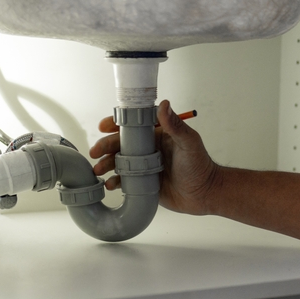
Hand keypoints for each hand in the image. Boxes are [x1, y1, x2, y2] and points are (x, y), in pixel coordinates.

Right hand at [89, 100, 221, 215]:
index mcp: (157, 135)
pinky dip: (115, 181)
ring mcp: (144, 166)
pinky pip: (125, 180)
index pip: (133, 125)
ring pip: (120, 162)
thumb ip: (175, 125)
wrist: (204, 194)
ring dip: (106, 164)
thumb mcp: (188, 143)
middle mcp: (148, 149)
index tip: (104, 126)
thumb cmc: (200, 166)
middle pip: (121, 144)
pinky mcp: (143, 183)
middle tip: (95, 152)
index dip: (116, 124)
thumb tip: (163, 104)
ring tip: (98, 170)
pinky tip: (110, 184)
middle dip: (106, 147)